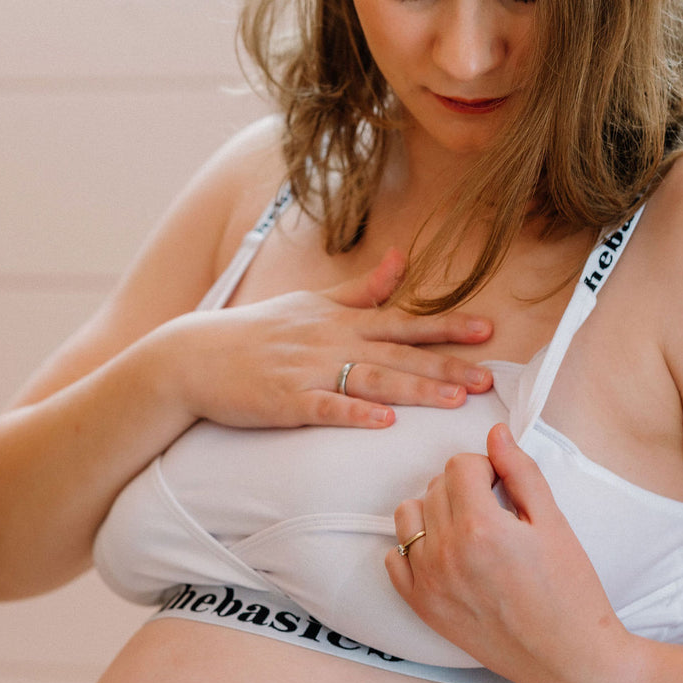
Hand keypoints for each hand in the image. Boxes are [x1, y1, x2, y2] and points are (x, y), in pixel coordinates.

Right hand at [164, 250, 494, 428]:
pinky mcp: (285, 400)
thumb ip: (361, 290)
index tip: (486, 332)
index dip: (446, 328)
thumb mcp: (311, 303)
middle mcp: (332, 342)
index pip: (403, 323)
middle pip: (398, 355)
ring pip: (372, 380)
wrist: (195, 356)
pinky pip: (325, 407)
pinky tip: (383, 421)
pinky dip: (354, 413)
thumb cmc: (256, 332)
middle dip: (445, 366)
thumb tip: (401, 261)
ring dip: (414, 390)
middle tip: (487, 379)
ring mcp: (308, 371)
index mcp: (341, 321)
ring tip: (453, 401)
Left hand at [385, 423, 630, 682]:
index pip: (460, 465)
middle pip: (435, 487)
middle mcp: (445, 552)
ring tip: (468, 529)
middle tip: (496, 510)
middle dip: (463, 487)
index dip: (486, 467)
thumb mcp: (553, 523)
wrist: (569, 658)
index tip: (505, 486)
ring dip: (434, 511)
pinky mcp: (422, 607)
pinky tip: (446, 555)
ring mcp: (428, 582)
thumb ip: (521, 472)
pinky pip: (395, 559)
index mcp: (480, 527)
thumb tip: (496, 434)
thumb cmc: (571, 592)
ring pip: (408, 516)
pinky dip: (414, 548)